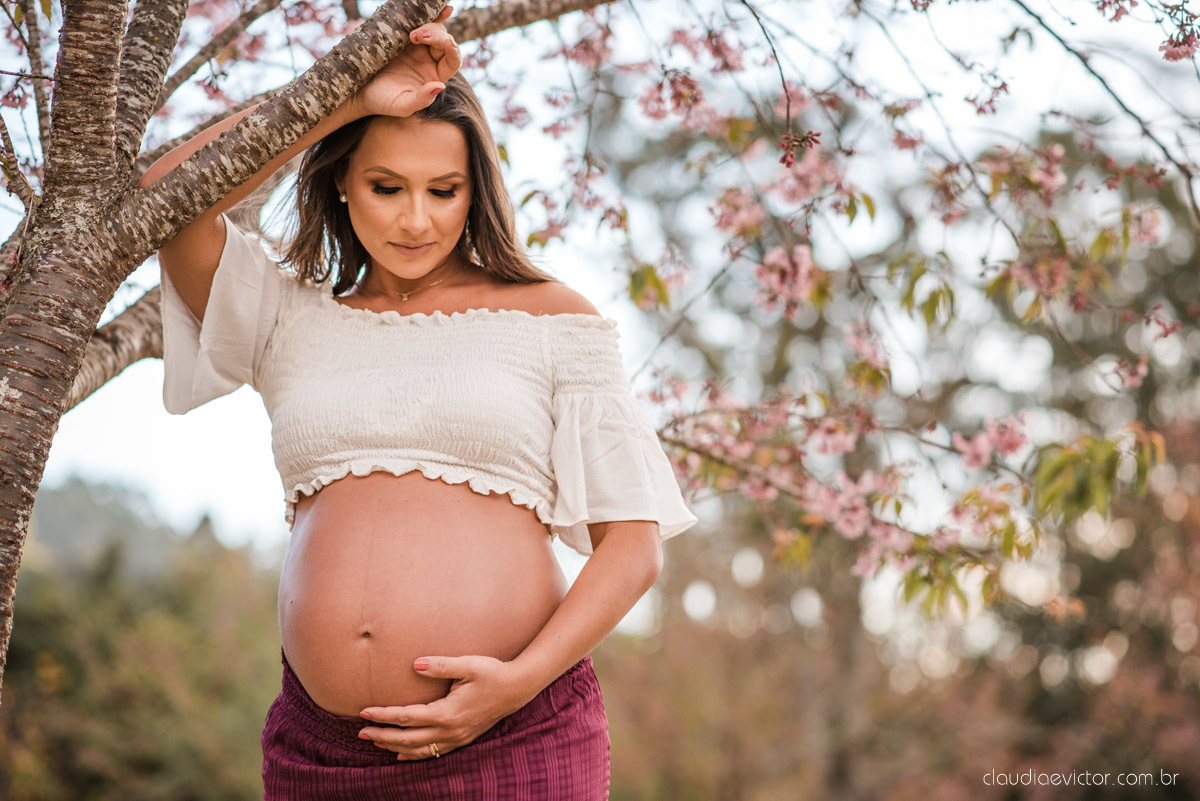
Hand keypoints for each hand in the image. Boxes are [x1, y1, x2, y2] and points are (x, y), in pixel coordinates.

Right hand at [351, 6, 461, 118]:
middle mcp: (429, 60)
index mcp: (434, 76)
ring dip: (427, 26)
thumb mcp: (402, 105)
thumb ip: (422, 99)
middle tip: (415, 36)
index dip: (453, 51)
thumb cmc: (383, 101)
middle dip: (435, 36)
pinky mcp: (402, 35)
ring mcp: (416, 46)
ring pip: (433, 29)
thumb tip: (440, 86)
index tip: (447, 43)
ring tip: (412, 34)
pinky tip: (435, 7)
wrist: (360, 90)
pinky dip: (427, 13)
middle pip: (444, 41)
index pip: (453, 61)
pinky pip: (417, 21)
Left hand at [357, 655, 535, 760]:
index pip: (406, 717)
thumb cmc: (492, 672)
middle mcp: (449, 730)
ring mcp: (456, 737)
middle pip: (407, 738)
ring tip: (375, 742)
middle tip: (361, 731)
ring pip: (418, 749)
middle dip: (382, 735)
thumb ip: (440, 665)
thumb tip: (414, 664)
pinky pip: (433, 753)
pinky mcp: (462, 738)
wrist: (517, 688)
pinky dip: (414, 755)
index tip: (365, 712)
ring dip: (395, 747)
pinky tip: (402, 755)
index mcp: (447, 712)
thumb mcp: (468, 664)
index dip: (384, 715)